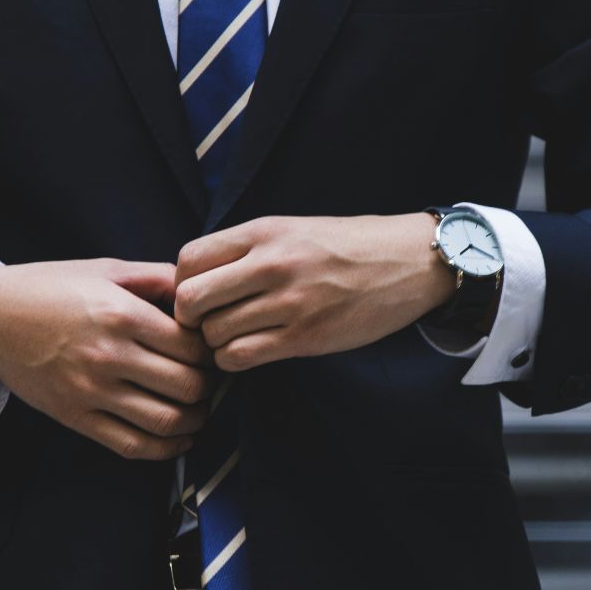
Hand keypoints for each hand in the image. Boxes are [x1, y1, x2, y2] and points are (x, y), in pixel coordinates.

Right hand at [0, 258, 213, 458]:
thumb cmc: (50, 288)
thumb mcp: (105, 269)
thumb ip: (157, 278)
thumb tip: (200, 290)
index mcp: (121, 314)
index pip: (192, 346)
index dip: (211, 351)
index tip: (210, 349)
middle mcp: (109, 355)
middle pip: (187, 386)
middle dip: (208, 386)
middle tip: (209, 379)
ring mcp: (91, 391)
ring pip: (166, 421)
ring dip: (195, 420)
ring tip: (198, 409)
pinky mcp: (76, 417)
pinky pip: (132, 445)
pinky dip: (166, 449)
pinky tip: (178, 438)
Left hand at [173, 214, 456, 372]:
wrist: (409, 261)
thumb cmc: (347, 246)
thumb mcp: (292, 229)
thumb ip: (246, 250)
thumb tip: (195, 278)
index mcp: (264, 231)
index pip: (188, 259)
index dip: (181, 283)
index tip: (199, 294)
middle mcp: (271, 264)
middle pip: (190, 300)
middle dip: (190, 318)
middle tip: (207, 322)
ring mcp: (289, 302)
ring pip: (214, 334)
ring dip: (215, 343)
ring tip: (234, 336)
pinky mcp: (305, 337)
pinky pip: (241, 357)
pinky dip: (234, 360)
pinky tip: (250, 351)